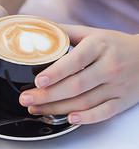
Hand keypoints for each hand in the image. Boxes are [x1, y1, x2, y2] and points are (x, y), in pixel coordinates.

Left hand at [19, 25, 138, 123]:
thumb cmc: (114, 45)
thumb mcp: (92, 33)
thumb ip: (66, 32)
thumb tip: (38, 29)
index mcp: (99, 47)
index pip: (75, 61)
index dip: (55, 72)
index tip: (38, 80)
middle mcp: (109, 67)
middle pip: (76, 85)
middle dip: (47, 95)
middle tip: (26, 98)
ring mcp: (116, 86)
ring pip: (85, 102)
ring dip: (57, 108)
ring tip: (36, 108)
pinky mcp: (122, 101)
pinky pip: (103, 112)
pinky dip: (86, 118)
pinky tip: (68, 119)